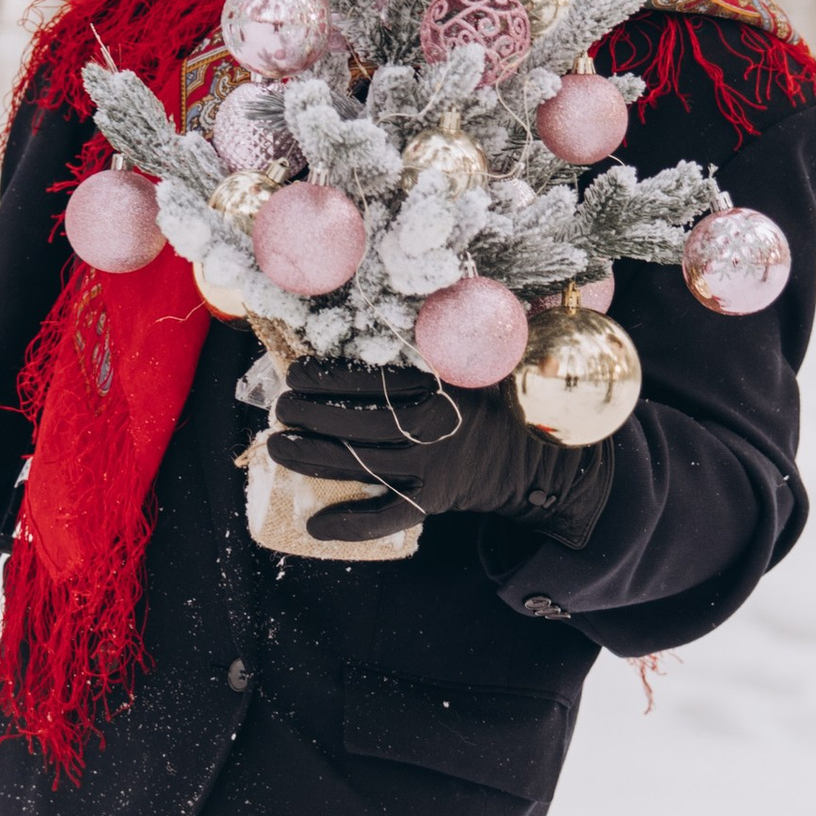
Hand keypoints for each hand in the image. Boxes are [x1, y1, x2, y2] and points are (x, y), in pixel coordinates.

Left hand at [266, 359, 614, 546]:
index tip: (295, 373)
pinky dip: (350, 525)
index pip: (372, 381)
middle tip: (279, 409)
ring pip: (361, 465)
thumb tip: (430, 290)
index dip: (327, 378)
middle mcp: (435, 429)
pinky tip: (313, 524)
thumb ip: (453, 333)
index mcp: (442, 387)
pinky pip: (387, 518)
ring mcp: (433, 468)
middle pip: (357, 423)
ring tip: (277, 445)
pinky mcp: (433, 502)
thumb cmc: (499, 401)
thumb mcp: (482, 360)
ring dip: (311, 457)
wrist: (538, 459)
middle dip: (309, 415)